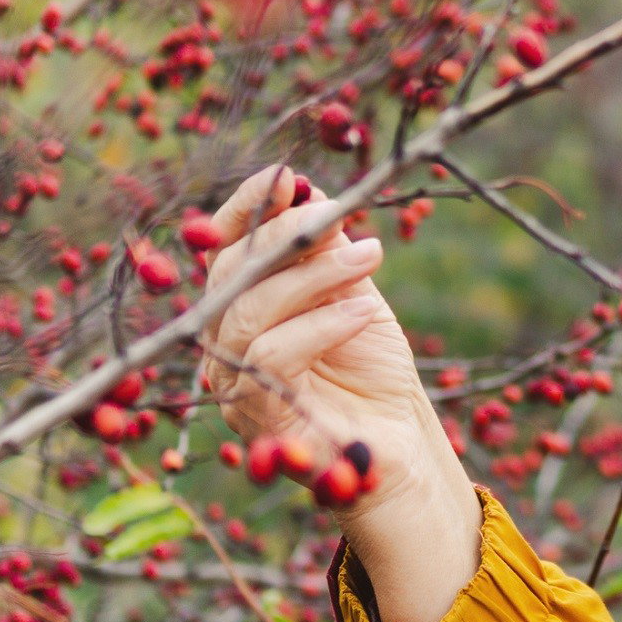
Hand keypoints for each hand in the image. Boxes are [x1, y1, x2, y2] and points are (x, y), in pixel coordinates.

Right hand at [200, 165, 481, 621]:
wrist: (399, 442)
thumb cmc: (372, 369)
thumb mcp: (352, 293)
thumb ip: (325, 249)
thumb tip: (308, 193)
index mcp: (239, 305)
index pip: (222, 249)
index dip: (245, 209)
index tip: (283, 179)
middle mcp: (222, 342)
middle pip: (231, 272)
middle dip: (288, 236)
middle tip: (343, 219)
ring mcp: (232, 382)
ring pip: (249, 310)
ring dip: (314, 274)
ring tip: (371, 255)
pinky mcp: (257, 415)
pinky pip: (271, 354)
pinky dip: (320, 322)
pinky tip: (362, 311)